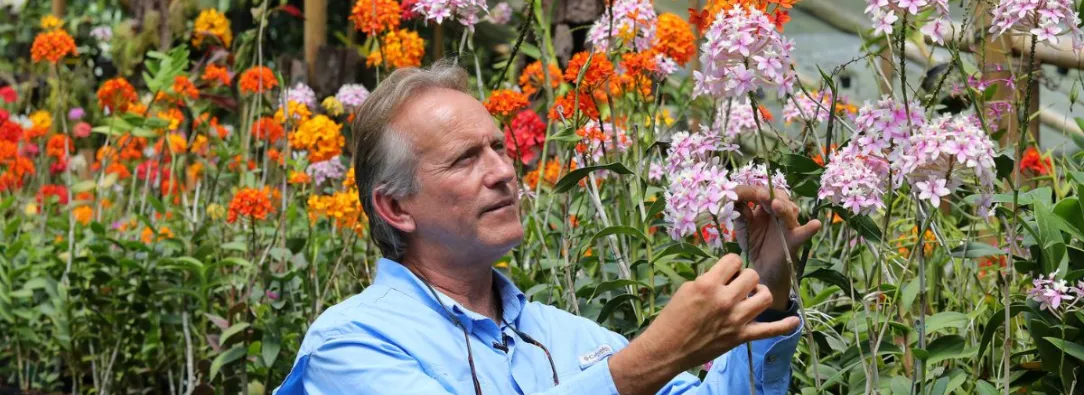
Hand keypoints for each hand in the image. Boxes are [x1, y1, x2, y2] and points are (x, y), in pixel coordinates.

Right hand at [609, 254, 800, 394]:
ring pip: (764, 297)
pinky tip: (794, 320)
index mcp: (708, 285)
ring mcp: (736, 320)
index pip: (733, 260)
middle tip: (735, 285)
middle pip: (752, 275)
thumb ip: (709, 279)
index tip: (726, 271)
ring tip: (751, 296)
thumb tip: (728, 274)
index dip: (731, 264)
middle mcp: (725, 300)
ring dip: (760, 293)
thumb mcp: (686, 289)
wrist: (668, 348)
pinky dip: (785, 326)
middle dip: (745, 277)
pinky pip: (770, 330)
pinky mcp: (741, 337)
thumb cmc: (672, 318)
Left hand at [734, 186, 821, 310]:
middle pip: (778, 197)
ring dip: (783, 207)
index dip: (750, 192)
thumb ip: (739, 216)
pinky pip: (804, 233)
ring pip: (790, 211)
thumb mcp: (742, 229)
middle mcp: (779, 213)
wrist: (763, 268)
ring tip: (775, 205)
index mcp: (765, 207)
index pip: (761, 193)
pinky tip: (815, 224)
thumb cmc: (754, 244)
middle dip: (769, 195)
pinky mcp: (794, 240)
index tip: (737, 194)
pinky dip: (809, 229)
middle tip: (760, 195)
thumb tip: (735, 201)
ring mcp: (788, 225)